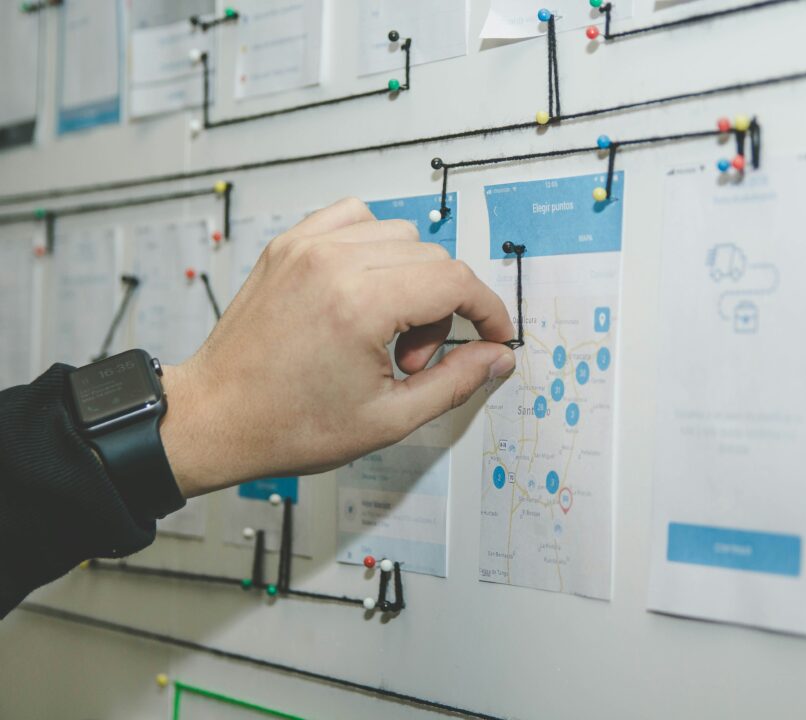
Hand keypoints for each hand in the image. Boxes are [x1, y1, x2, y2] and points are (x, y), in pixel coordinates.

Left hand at [159, 198, 515, 497]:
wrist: (214, 417)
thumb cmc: (287, 425)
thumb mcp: (388, 419)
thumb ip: (455, 382)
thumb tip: (495, 356)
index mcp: (359, 305)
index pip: (456, 281)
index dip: (488, 310)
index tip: (493, 334)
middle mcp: (332, 262)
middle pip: (433, 259)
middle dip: (443, 309)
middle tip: (413, 359)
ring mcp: (306, 247)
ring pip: (400, 235)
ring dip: (411, 278)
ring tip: (384, 330)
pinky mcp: (288, 245)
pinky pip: (354, 217)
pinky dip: (374, 247)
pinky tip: (364, 290)